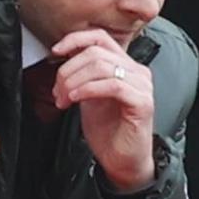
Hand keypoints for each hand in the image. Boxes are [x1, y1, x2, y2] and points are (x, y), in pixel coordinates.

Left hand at [51, 29, 154, 191]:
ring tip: (64, 99)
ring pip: (102, 66)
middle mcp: (137, 71)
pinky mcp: (143, 102)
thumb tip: (61, 58)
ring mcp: (142, 86)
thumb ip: (82, 75)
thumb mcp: (89, 95)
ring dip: (74, 81)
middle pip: (96, 52)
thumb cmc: (108, 131)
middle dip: (68, 70)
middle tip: (57, 91)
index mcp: (125, 65)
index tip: (56, 51)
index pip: (100, 38)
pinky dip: (88, 89)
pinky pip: (113, 85)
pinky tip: (76, 99)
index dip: (75, 40)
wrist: (123, 161)